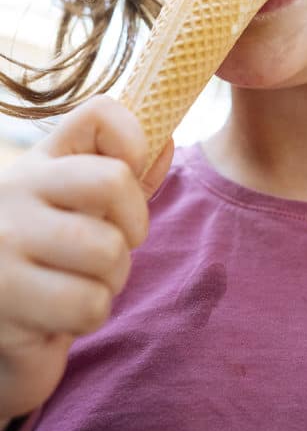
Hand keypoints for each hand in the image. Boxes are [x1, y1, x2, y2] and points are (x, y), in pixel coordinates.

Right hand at [0, 96, 172, 421]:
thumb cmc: (46, 266)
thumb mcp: (77, 211)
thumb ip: (121, 180)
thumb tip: (166, 141)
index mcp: (40, 162)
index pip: (100, 113)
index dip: (135, 140)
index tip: (129, 182)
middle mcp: (15, 189)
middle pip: (115, 181)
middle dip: (133, 227)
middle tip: (110, 250)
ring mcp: (4, 240)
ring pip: (107, 250)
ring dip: (110, 281)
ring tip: (79, 286)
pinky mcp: (3, 296)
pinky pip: (89, 303)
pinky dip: (88, 317)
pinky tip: (59, 316)